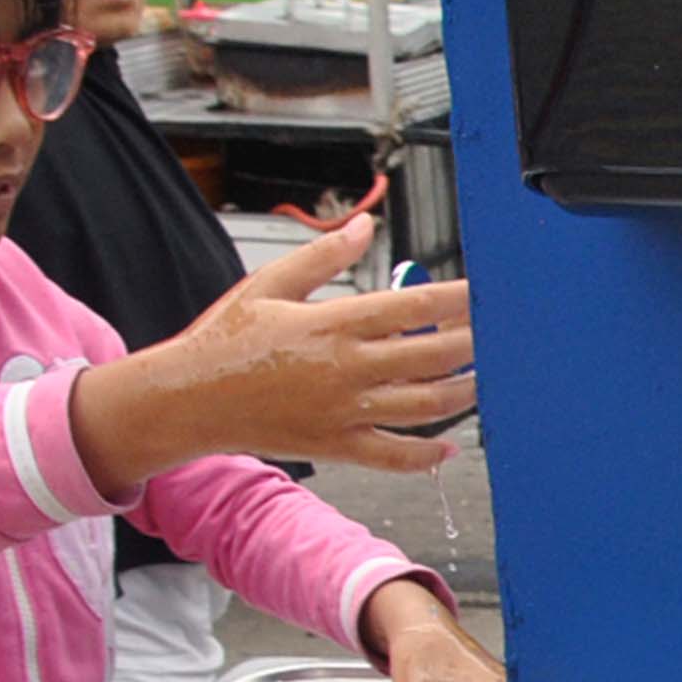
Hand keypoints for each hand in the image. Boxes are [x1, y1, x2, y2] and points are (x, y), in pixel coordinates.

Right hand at [69, 216, 473, 490]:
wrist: (187, 399)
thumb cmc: (225, 339)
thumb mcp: (269, 284)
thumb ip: (323, 257)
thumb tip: (365, 225)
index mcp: (333, 324)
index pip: (415, 308)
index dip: (458, 300)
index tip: (485, 293)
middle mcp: (347, 370)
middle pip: (433, 357)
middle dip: (472, 345)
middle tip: (493, 335)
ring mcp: (345, 412)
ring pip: (426, 407)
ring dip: (463, 394)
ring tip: (481, 379)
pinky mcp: (337, 446)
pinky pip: (395, 456)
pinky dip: (427, 456)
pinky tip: (448, 448)